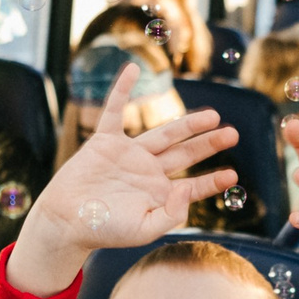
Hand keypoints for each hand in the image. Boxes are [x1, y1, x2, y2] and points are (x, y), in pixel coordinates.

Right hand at [7, 63, 238, 296]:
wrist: (66, 221)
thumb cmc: (103, 230)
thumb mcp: (143, 230)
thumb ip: (171, 214)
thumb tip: (188, 187)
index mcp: (158, 194)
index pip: (192, 186)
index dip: (212, 181)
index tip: (232, 175)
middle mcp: (148, 171)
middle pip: (185, 154)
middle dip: (208, 144)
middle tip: (232, 134)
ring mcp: (128, 154)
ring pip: (164, 134)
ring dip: (187, 124)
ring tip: (213, 116)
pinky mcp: (105, 142)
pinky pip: (114, 111)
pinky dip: (122, 90)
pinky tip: (132, 68)